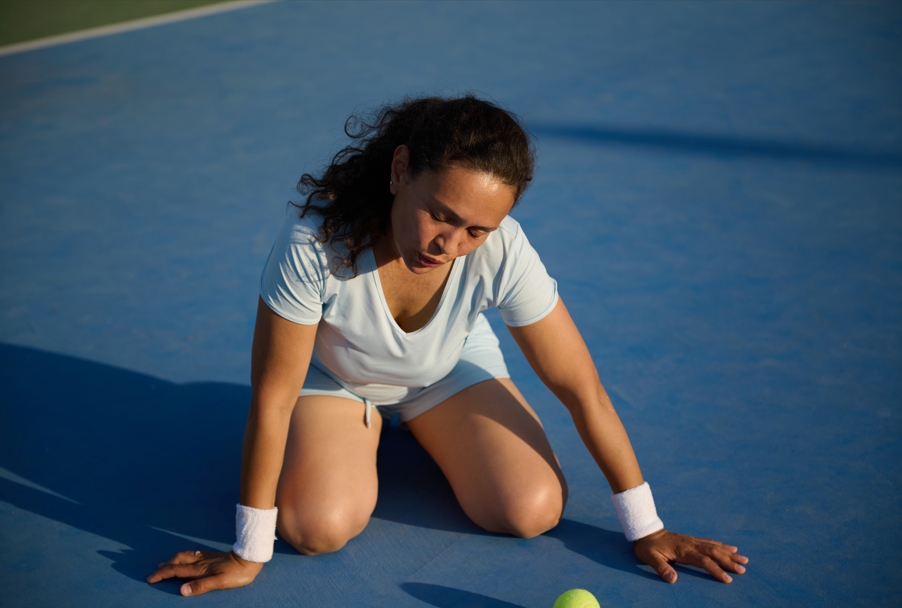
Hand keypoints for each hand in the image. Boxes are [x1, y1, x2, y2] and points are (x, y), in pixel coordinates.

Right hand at [147, 550, 263, 595]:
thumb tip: (182, 590)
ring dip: (172, 561)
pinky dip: (183, 557)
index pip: (176, 571)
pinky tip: (185, 559)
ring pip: (184, 556)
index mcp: (200, 569)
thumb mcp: (220, 582)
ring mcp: (206, 557)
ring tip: (165, 565)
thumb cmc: (237, 573)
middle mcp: (200, 561)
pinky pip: (192, 554)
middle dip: (165, 567)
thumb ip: (201, 586)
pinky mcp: (212, 556)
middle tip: (154, 573)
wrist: (249, 558)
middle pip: (178, 561)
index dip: (163, 574)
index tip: (151, 579)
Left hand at [634, 529, 748, 583]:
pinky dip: (722, 546)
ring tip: (744, 560)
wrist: (646, 532)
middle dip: (729, 561)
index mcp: (682, 550)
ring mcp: (692, 541)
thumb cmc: (647, 547)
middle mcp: (690, 544)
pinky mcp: (692, 540)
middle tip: (743, 569)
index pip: (703, 561)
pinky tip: (732, 549)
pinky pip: (710, 542)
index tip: (728, 579)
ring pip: (714, 546)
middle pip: (713, 552)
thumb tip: (673, 579)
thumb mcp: (649, 558)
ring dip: (730, 553)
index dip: (716, 570)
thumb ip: (661, 568)